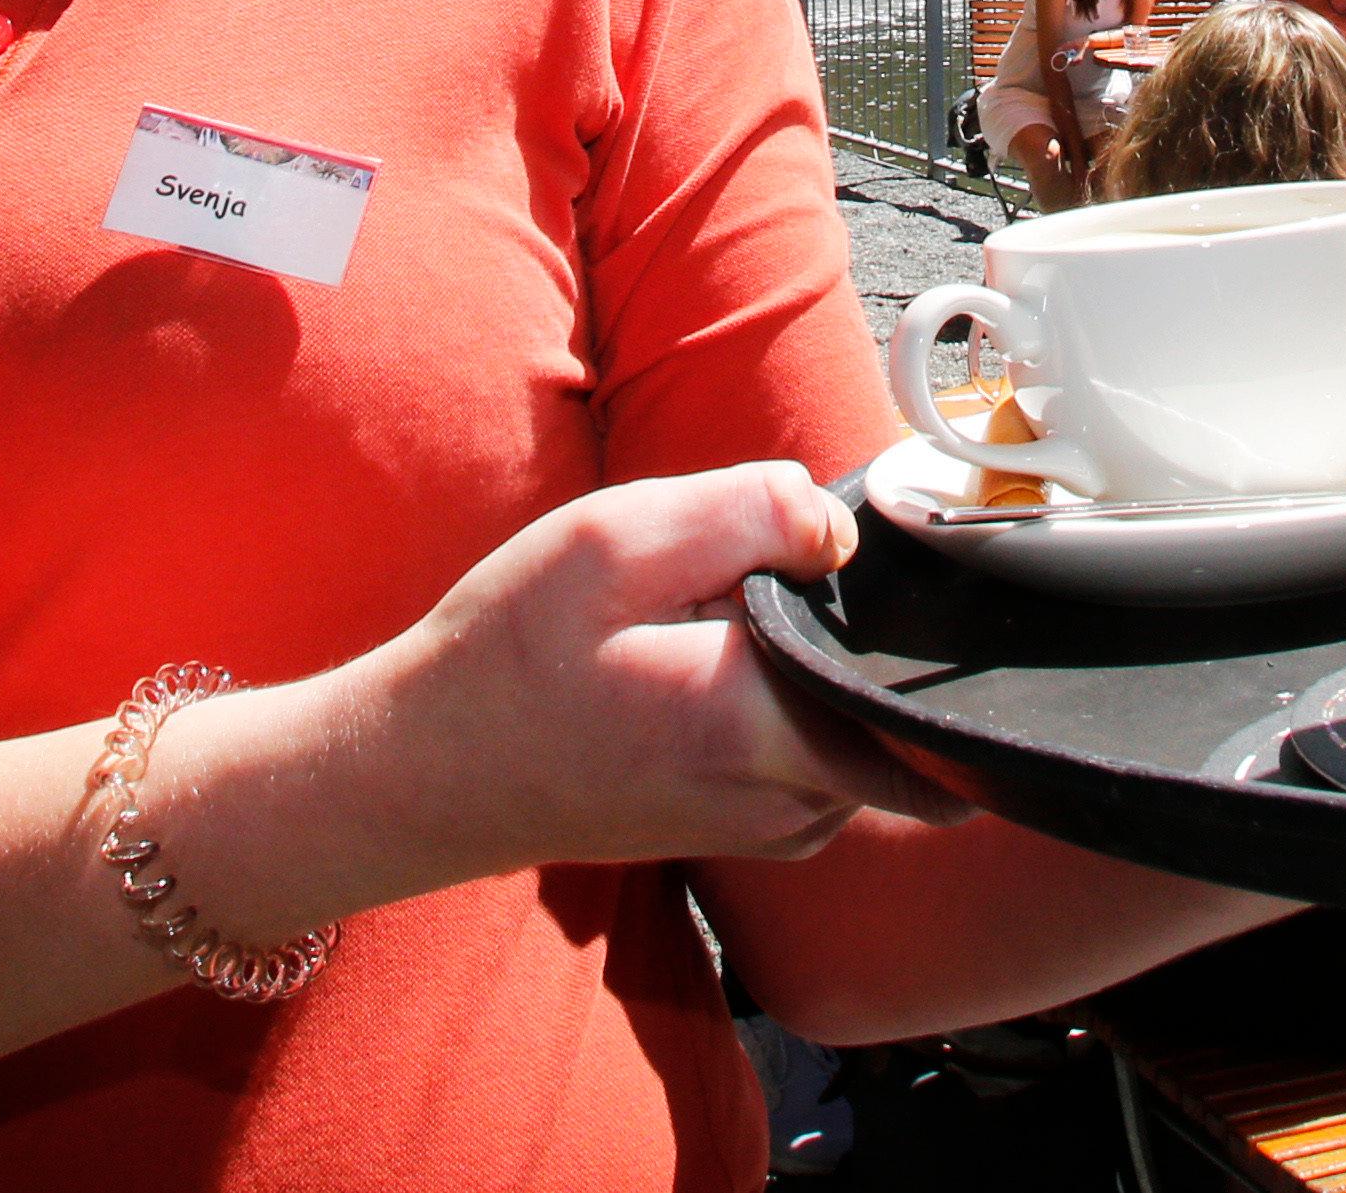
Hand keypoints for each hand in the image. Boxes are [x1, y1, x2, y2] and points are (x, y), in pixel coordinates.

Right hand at [308, 466, 966, 889]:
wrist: (434, 771)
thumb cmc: (511, 655)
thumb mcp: (615, 540)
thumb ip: (750, 513)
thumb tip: (844, 529)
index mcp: (757, 727)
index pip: (911, 676)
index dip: (889, 596)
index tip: (817, 562)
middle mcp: (790, 803)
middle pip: (895, 693)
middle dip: (854, 627)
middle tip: (749, 590)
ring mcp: (780, 830)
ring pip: (866, 723)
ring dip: (820, 666)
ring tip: (715, 630)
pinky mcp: (763, 832)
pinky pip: (832, 752)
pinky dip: (797, 703)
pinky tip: (711, 669)